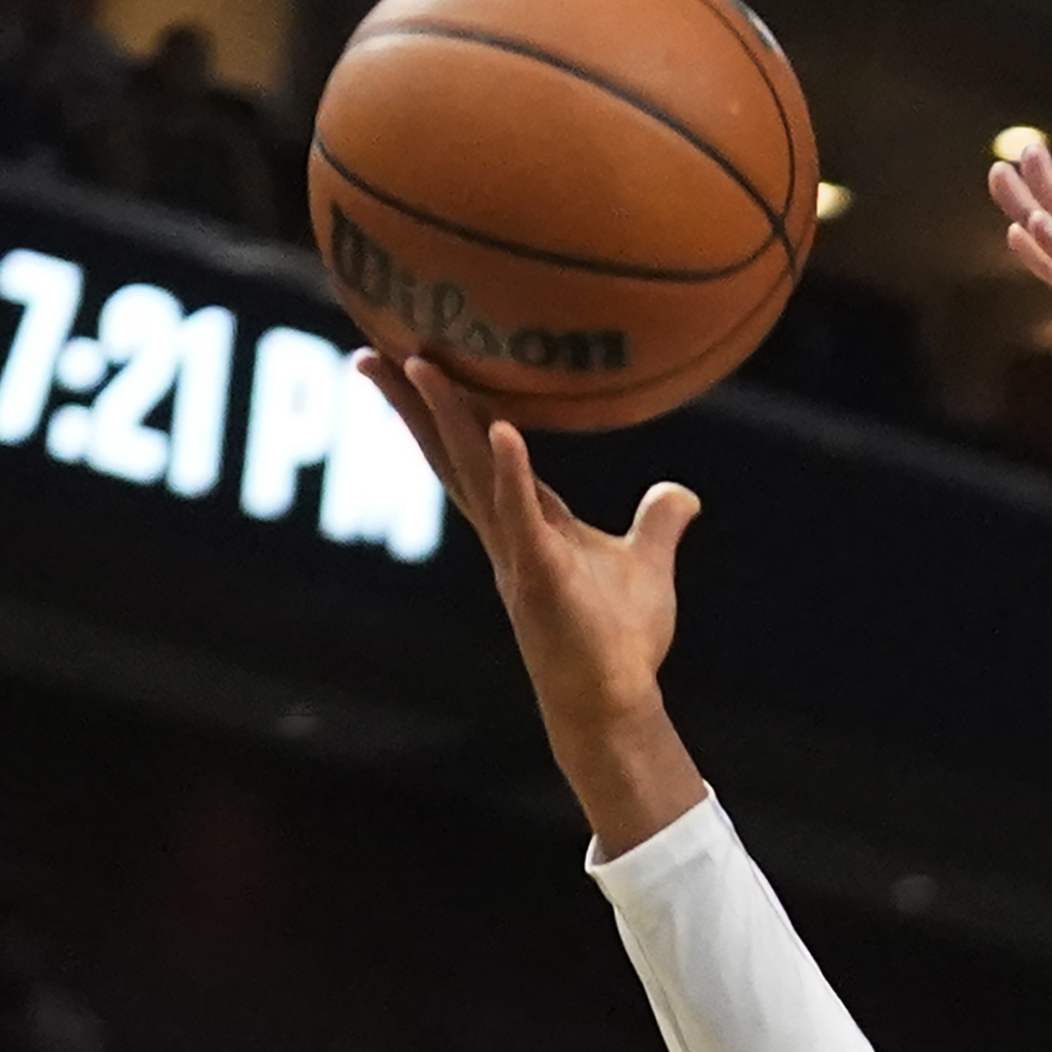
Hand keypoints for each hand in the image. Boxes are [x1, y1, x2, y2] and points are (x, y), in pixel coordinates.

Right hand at [357, 350, 710, 851]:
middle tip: (370, 349)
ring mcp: (518, 553)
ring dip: (449, 417)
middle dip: (413, 404)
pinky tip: (504, 428)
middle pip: (453, 453)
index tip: (412, 360)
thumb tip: (681, 493)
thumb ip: (658, 524)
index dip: (447, 409)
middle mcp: (507, 532)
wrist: (614, 702)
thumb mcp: (644, 566)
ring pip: (474, 471)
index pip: (478, 452)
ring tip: (420, 361)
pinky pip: (523, 516)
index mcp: (526, 522)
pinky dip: (513, 473)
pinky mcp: (541, 576)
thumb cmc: (621, 641)